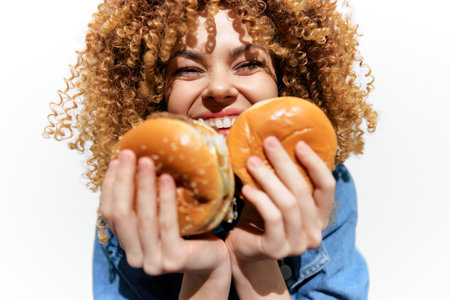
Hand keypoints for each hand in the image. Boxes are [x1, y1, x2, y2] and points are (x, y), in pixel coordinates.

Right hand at [99, 150, 229, 276]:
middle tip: (128, 154)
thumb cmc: (188, 231)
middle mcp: (135, 257)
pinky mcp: (173, 260)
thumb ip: (146, 201)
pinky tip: (166, 178)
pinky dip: (165, 200)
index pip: (110, 214)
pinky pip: (167, 225)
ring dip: (143, 186)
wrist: (214, 258)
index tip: (115, 161)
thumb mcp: (162, 214)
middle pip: (121, 215)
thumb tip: (136, 160)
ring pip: (143, 219)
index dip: (110, 186)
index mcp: (128, 244)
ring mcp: (153, 262)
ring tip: (146, 161)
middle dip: (123, 181)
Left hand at [226, 136, 335, 260]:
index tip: (299, 143)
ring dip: (269, 179)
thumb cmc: (260, 217)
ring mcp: (298, 244)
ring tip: (252, 163)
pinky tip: (246, 188)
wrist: (243, 250)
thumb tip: (276, 142)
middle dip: (285, 163)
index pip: (327, 186)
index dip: (315, 164)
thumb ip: (284, 179)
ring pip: (288, 204)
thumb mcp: (277, 196)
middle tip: (269, 143)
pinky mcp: (278, 249)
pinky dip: (259, 199)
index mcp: (320, 216)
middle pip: (303, 191)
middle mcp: (314, 232)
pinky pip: (272, 217)